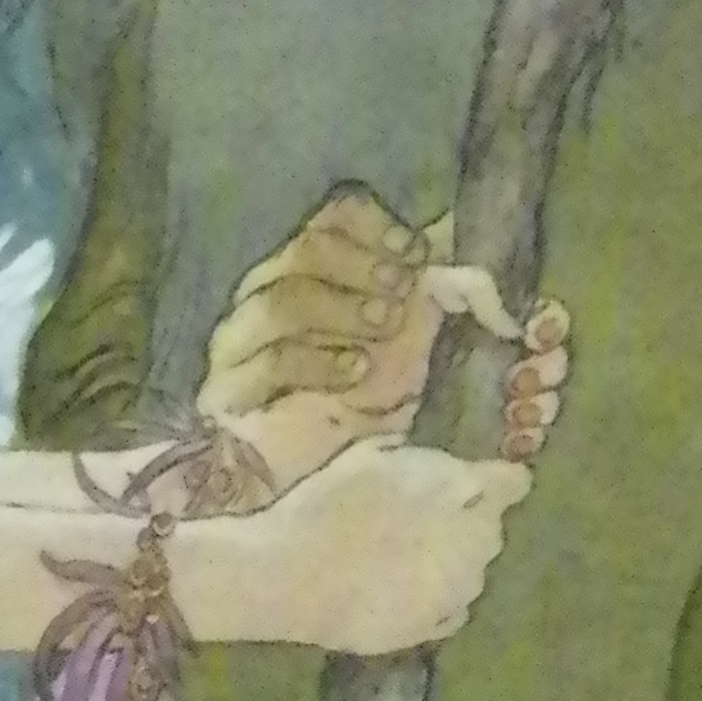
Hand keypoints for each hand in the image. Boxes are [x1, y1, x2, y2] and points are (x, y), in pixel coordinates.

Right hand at [202, 187, 567, 488]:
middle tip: (402, 291)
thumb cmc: (356, 403)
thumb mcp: (407, 339)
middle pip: (304, 248)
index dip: (375, 226)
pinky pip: (267, 362)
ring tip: (383, 329)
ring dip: (340, 307)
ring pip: (279, 299)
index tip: (416, 253)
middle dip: (361, 265)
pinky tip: (354, 374)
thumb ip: (430, 288)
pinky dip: (317, 361)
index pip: (331, 217)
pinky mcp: (225, 393)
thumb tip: (475, 237)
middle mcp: (266, 294)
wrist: (307, 483)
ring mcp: (238, 343)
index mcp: (310, 269)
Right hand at [241, 431, 534, 653]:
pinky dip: (439, 602)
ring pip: (473, 573)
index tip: (471, 485)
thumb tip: (439, 467)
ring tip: (411, 564)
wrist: (291, 576)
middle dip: (470, 525)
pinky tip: (407, 595)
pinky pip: (452, 612)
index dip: (495, 482)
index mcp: (468, 493)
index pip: (515, 483)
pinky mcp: (429, 629)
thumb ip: (422, 462)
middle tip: (426, 524)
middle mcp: (477, 544)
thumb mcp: (375, 456)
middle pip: (492, 531)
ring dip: (454, 566)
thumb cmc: (329, 504)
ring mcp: (455, 592)